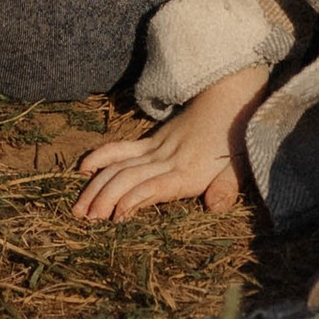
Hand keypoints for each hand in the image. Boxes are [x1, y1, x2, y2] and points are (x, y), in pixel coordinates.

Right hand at [72, 69, 265, 221]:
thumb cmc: (236, 139)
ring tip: (78, 207)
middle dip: (103, 199)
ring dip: (96, 186)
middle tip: (84, 219)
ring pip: (118, 166)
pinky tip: (84, 169)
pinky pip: (121, 149)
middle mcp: (166, 159)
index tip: (114, 218)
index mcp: (187, 171)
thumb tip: (217, 208)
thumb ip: (227, 188)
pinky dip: (101, 157)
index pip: (153, 187)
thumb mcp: (240, 166)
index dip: (131, 200)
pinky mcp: (151, 141)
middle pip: (127, 178)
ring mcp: (156, 148)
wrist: (229, 98)